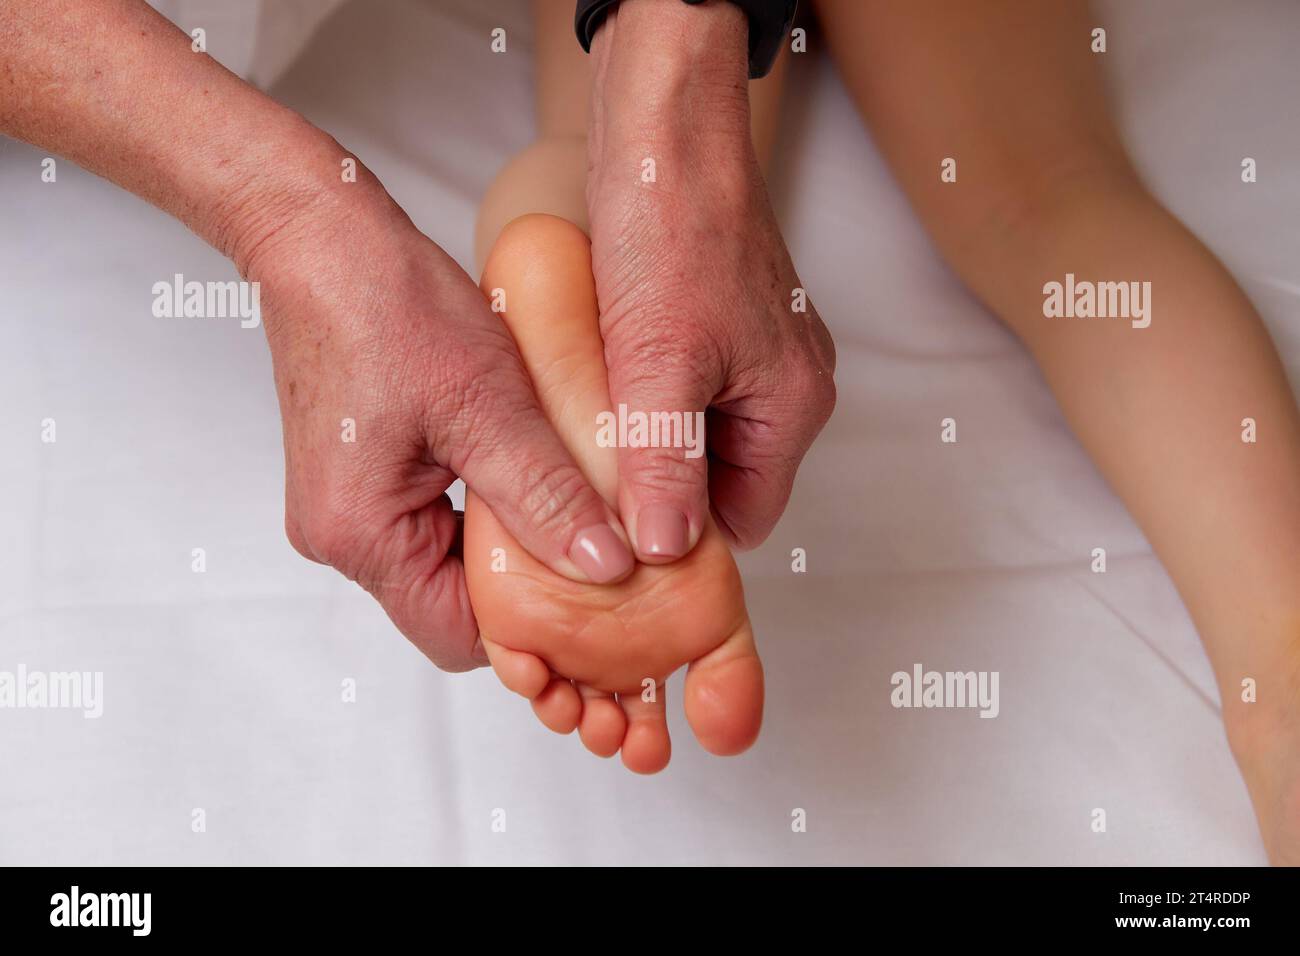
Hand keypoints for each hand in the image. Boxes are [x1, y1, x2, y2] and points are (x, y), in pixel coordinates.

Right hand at [231, 153, 634, 671]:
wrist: (324, 241)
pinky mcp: (360, 478)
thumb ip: (546, 496)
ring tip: (574, 522)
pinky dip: (483, 516)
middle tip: (600, 565)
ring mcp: (346, 508)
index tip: (599, 618)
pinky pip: (430, 525)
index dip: (533, 636)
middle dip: (526, 595)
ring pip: (445, 565)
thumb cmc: (389, 307)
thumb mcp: (489, 406)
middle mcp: (341, 536)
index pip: (459, 636)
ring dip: (508, 550)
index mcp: (361, 535)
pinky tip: (530, 485)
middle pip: (451, 607)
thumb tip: (604, 567)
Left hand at [586, 0, 835, 560]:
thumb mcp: (661, 367)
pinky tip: (595, 392)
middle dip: (658, 489)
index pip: (745, 518)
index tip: (620, 543)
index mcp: (794, 406)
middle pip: (720, 480)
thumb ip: (665, 464)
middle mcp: (786, 383)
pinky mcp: (718, 322)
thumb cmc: (673, 231)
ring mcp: (755, 350)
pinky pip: (682, 390)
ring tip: (587, 439)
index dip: (685, 537)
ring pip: (695, 435)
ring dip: (643, 443)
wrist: (663, 130)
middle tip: (591, 490)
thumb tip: (666, 548)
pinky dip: (641, 400)